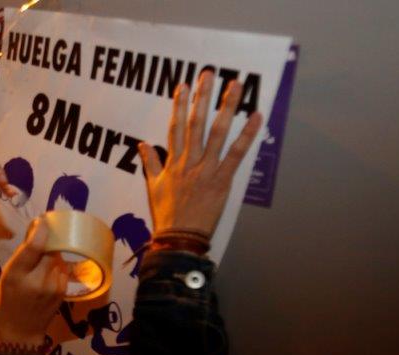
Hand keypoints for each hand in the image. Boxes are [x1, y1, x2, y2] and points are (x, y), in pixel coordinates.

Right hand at [0, 220, 68, 345]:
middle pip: (50, 250)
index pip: (33, 247)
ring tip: (41, 264)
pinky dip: (56, 267)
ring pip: (58, 259)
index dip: (41, 230)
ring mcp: (52, 287)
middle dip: (47, 243)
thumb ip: (20, 258)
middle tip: (41, 241)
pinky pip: (62, 270)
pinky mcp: (62, 292)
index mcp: (16, 276)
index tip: (43, 219)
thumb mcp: (5, 278)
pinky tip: (47, 274)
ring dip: (52, 256)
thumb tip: (35, 233)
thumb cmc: (6, 303)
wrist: (19, 333)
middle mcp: (36, 281)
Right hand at [138, 71, 262, 236]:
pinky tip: (256, 117)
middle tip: (209, 74)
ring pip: (217, 132)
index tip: (183, 85)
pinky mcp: (222, 180)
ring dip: (226, 107)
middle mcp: (189, 161)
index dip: (179, 105)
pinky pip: (237, 154)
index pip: (175, 127)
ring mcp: (206, 169)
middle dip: (202, 97)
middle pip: (196, 123)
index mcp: (173, 163)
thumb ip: (150, 163)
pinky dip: (247, 135)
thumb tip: (142, 145)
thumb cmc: (167, 215)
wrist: (179, 237)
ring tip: (234, 86)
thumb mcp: (153, 187)